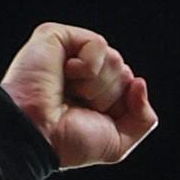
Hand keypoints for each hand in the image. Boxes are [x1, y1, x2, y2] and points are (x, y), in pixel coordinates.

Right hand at [1, 22, 156, 167]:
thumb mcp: (117, 142)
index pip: (129, 86)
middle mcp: (82, 72)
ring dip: (96, 85)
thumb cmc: (66, 142)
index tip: (90, 118)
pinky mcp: (56, 37)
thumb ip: (143, 118)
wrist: (36, 134)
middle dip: (107, 95)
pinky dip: (87, 66)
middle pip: (123, 72)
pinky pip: (98, 45)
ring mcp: (69, 53)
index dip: (119, 105)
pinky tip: (65, 75)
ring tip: (67, 92)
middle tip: (76, 105)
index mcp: (93, 93)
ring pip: (114, 59)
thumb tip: (140, 83)